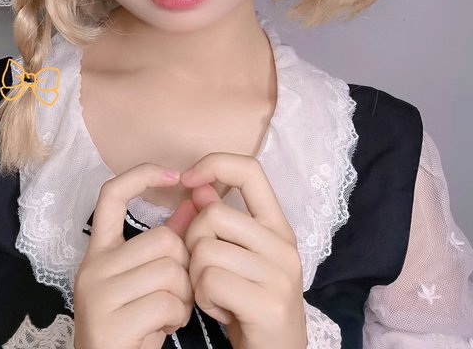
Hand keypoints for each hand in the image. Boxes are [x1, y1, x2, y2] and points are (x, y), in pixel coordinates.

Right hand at [73, 164, 195, 348]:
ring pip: (171, 272)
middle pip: (164, 240)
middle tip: (176, 294)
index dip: (143, 175)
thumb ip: (167, 242)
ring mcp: (98, 294)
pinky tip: (162, 330)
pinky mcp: (109, 323)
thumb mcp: (146, 280)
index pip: (112, 194)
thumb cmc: (132, 327)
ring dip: (184, 297)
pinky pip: (167, 304)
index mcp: (99, 251)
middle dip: (185, 268)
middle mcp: (92, 267)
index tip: (176, 175)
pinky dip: (177, 319)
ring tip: (169, 313)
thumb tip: (193, 202)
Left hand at [177, 153, 306, 348]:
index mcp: (277, 226)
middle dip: (193, 241)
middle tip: (205, 269)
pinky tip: (220, 309)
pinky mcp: (268, 304)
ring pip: (205, 249)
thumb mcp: (237, 256)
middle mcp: (283, 245)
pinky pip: (209, 281)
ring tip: (214, 291)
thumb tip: (199, 185)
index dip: (215, 164)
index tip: (188, 179)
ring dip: (196, 274)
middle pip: (212, 214)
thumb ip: (220, 219)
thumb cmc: (248, 301)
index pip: (250, 170)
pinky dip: (203, 297)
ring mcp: (279, 274)